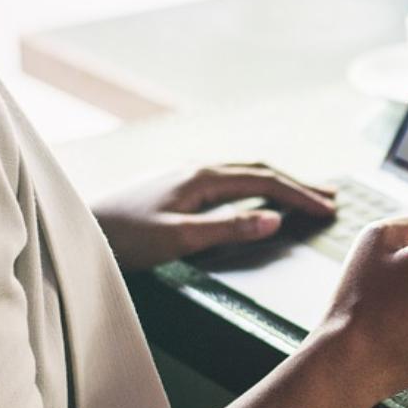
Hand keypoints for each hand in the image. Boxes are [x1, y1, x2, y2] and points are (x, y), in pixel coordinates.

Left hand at [93, 162, 335, 271]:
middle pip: (260, 170)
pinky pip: (229, 181)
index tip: (328, 209)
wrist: (77, 229)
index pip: (265, 181)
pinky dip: (256, 186)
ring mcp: (186, 176)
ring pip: (244, 173)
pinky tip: (255, 196)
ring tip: (303, 194)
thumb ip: (228, 228)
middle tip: (331, 197)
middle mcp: (198, 170)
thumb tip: (274, 219)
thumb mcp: (179, 238)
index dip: (300, 194)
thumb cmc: (123, 237)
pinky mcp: (177, 188)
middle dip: (297, 183)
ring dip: (278, 183)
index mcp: (203, 177)